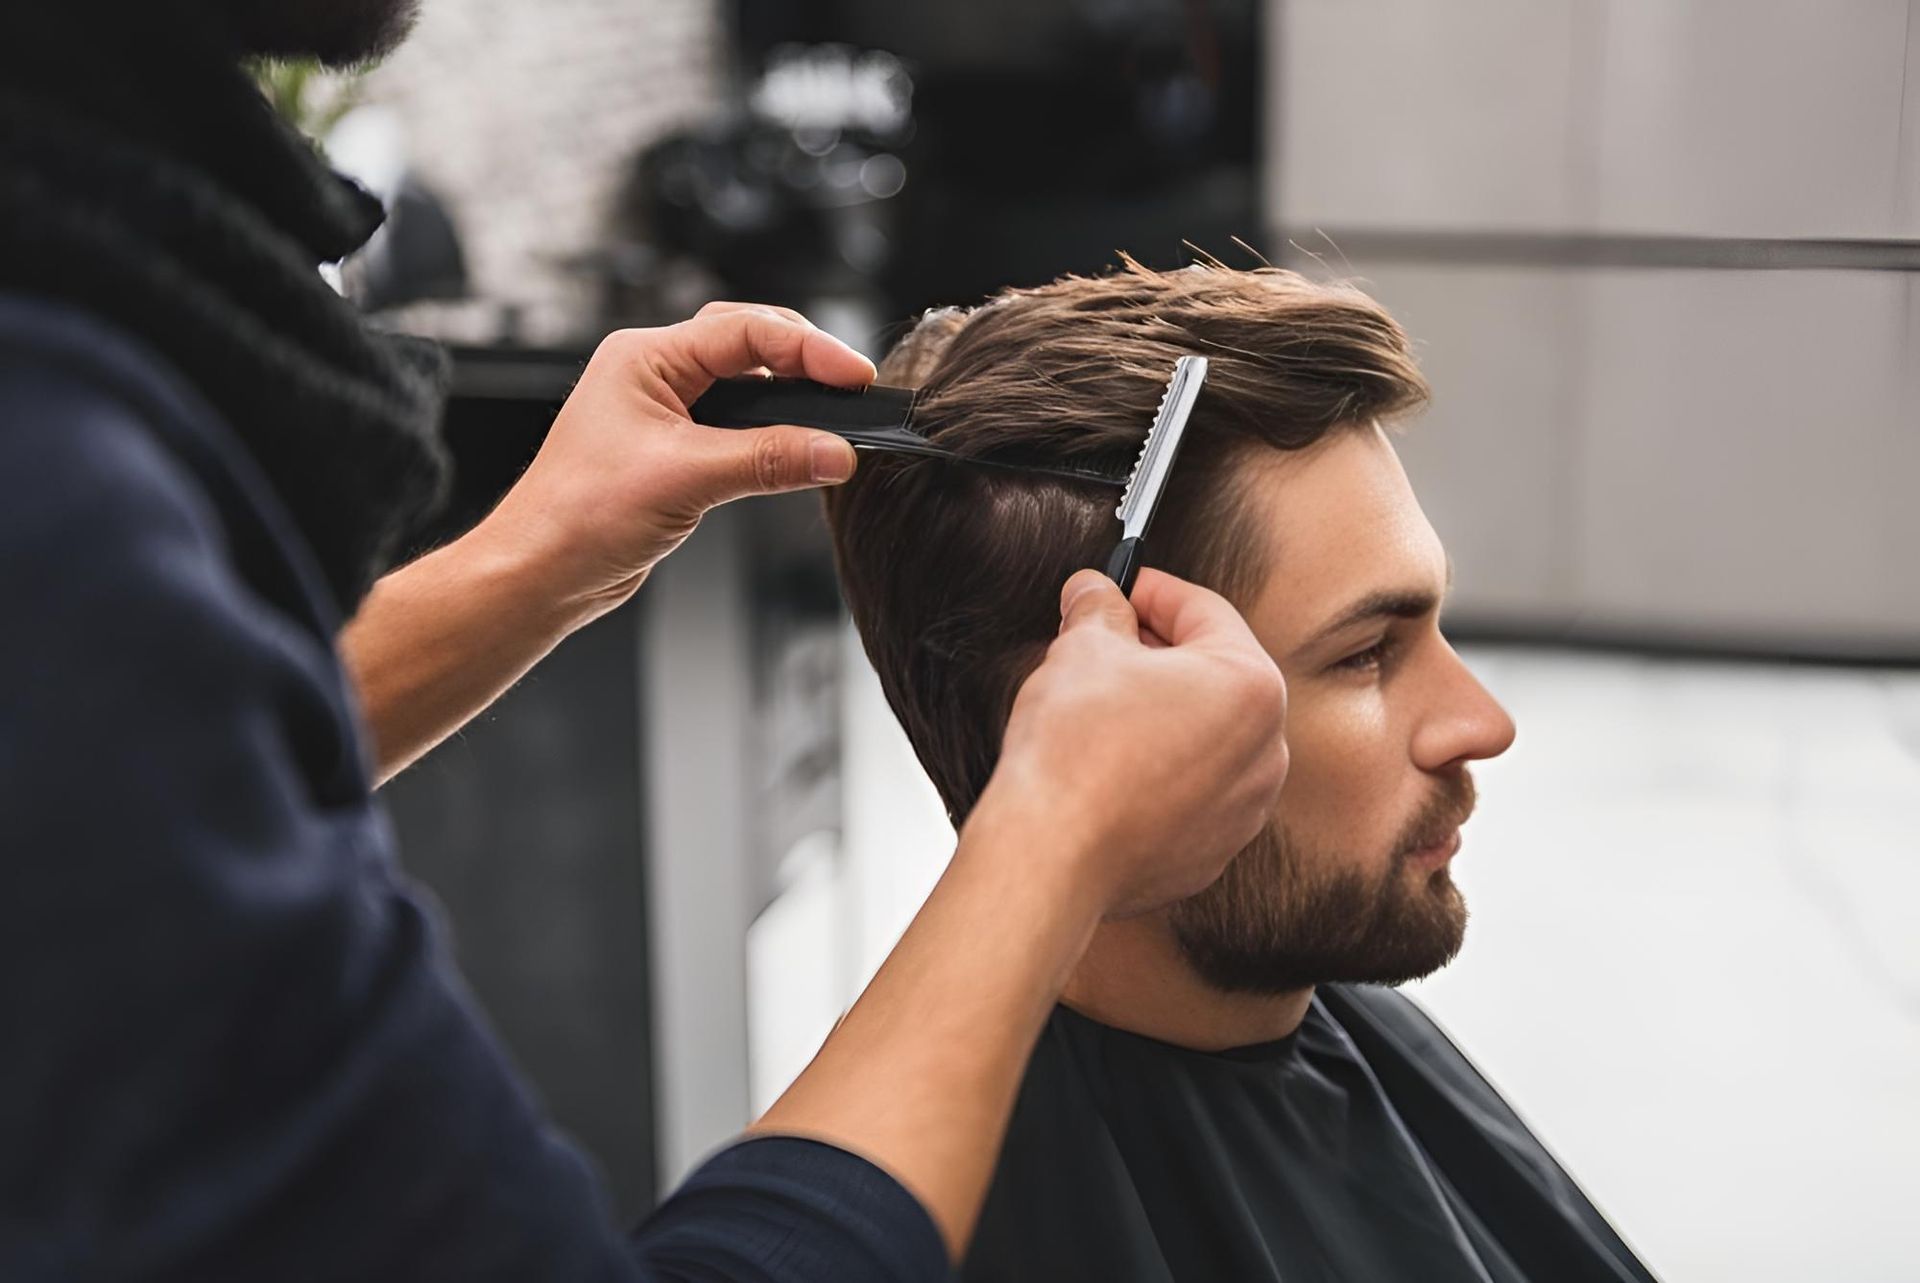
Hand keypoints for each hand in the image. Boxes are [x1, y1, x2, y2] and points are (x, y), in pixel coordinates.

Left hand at [475, 301, 871, 623]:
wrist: (540, 573)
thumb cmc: (577, 517)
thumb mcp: (685, 480)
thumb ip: (768, 460)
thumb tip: (834, 452)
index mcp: (645, 358)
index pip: (744, 331)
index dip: (807, 349)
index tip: (853, 375)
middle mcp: (653, 376)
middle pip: (749, 344)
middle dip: (804, 359)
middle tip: (852, 387)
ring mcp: (664, 413)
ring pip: (746, 386)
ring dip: (789, 398)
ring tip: (833, 416)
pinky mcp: (674, 452)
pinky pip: (738, 428)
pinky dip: (774, 435)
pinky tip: (797, 451)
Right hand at [971, 568, 1289, 918]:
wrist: (1052, 855)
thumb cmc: (1075, 753)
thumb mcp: (1081, 648)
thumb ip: (1099, 608)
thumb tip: (1096, 591)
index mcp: (1251, 686)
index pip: (1204, 611)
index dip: (1151, 591)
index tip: (1118, 588)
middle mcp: (1266, 751)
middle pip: (1212, 676)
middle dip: (1156, 653)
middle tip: (1100, 642)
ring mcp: (1244, 810)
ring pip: (1204, 738)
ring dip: (1160, 715)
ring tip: (1099, 708)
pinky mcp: (1212, 853)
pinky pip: (1190, 793)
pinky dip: (1157, 773)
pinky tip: (1108, 767)